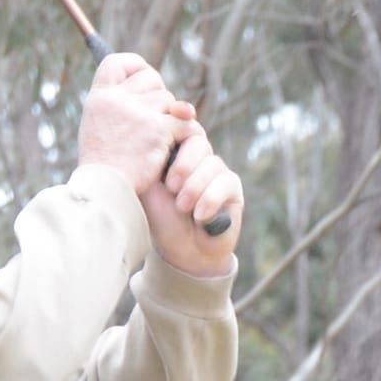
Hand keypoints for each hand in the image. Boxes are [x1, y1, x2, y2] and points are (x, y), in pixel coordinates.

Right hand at [78, 50, 192, 195]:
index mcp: (99, 98)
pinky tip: (175, 148)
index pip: (118, 62)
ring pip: (170, 101)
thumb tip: (152, 85)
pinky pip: (184, 122)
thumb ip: (118, 105)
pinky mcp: (159, 129)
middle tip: (153, 121)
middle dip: (158, 97)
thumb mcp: (98, 128)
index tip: (142, 80)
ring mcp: (139, 113)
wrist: (106, 192)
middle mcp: (117, 100)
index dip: (135, 67)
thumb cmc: (104, 167)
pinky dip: (184, 135)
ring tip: (157, 143)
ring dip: (170, 119)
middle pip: (151, 78)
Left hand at [145, 121, 243, 275]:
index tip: (167, 150)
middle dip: (183, 166)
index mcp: (175, 152)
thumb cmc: (161, 219)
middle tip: (171, 187)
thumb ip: (149, 163)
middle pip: (197, 142)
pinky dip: (209, 200)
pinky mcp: (232, 187)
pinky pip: (224, 183)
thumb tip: (150, 136)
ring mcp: (216, 170)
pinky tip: (199, 216)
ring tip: (183, 208)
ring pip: (211, 164)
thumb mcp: (148, 189)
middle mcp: (197, 157)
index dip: (177, 130)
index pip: (180, 129)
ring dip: (194, 188)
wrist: (182, 251)